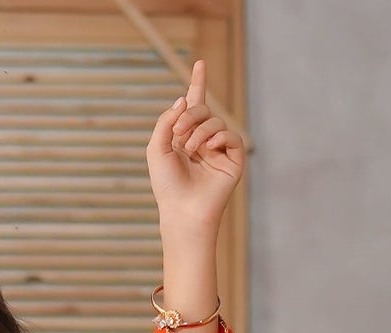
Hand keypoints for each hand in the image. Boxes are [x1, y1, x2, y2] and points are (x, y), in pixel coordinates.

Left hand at [146, 59, 244, 232]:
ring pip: (215, 121)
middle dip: (190, 116)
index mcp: (185, 136)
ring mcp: (219, 149)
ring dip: (200, 131)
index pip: (193, 105)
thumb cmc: (167, 185)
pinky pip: (230, 135)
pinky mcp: (233, 159)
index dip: (197, 84)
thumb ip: (166, 121)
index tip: (199, 63)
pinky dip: (218, 137)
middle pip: (202, 110)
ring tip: (190, 150)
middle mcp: (203, 140)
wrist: (182, 210)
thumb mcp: (156, 149)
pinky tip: (208, 149)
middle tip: (179, 133)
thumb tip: (183, 100)